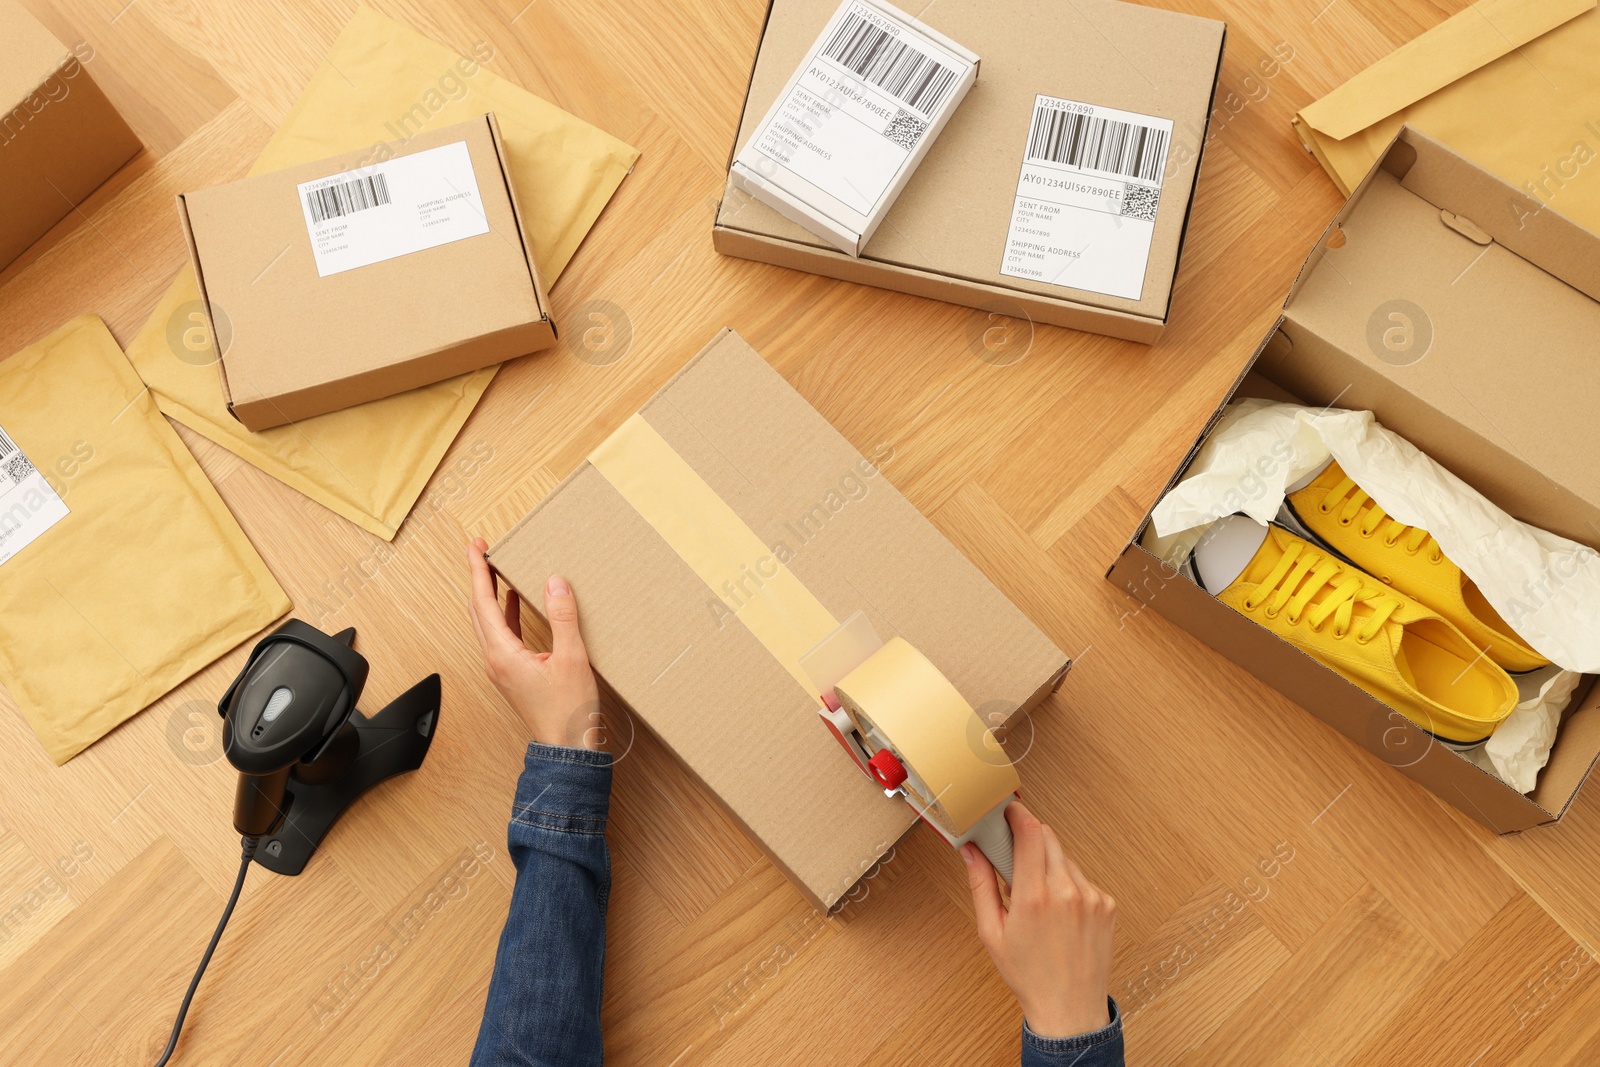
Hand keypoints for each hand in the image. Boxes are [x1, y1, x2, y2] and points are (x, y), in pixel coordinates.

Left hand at [466, 537, 601, 749]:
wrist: (567, 748)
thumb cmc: (568, 711)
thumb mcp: (571, 658)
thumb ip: (563, 618)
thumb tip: (554, 582)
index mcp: (502, 654)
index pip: (483, 602)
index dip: (478, 570)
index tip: (475, 546)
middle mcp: (495, 660)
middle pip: (478, 610)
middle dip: (478, 578)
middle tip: (481, 550)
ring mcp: (502, 669)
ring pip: (487, 622)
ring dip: (489, 594)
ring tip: (495, 569)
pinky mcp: (512, 674)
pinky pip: (500, 635)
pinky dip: (504, 613)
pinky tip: (514, 603)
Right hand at [963, 801, 1115, 1038]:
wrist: (1070, 1009)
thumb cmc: (1028, 975)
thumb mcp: (992, 933)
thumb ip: (981, 885)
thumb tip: (970, 850)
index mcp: (1034, 896)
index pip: (1029, 831)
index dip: (1016, 813)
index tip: (1006, 811)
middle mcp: (1067, 891)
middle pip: (1047, 836)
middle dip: (1029, 837)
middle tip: (1014, 855)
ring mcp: (1092, 896)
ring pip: (1064, 857)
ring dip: (1048, 864)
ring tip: (1038, 897)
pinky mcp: (1107, 904)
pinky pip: (1082, 878)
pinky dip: (1067, 883)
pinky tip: (1059, 911)